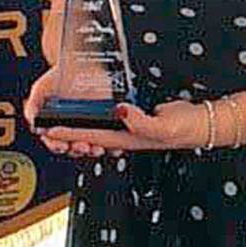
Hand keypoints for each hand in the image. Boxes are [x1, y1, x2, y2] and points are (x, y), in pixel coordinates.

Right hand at [23, 68, 109, 158]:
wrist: (79, 62)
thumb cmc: (58, 77)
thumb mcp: (41, 90)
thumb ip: (33, 107)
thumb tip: (34, 125)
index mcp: (57, 127)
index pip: (55, 143)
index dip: (58, 146)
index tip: (62, 145)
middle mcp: (74, 130)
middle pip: (75, 148)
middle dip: (78, 150)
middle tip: (83, 147)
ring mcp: (91, 128)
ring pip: (93, 147)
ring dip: (95, 151)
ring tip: (97, 148)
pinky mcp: (107, 123)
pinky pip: (112, 140)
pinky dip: (113, 146)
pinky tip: (114, 146)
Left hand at [40, 99, 208, 156]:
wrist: (202, 123)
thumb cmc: (184, 128)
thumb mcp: (165, 127)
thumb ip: (142, 122)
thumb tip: (119, 111)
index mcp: (127, 139)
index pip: (92, 135)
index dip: (70, 132)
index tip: (50, 127)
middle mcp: (124, 134)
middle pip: (89, 134)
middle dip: (67, 132)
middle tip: (43, 124)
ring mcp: (129, 126)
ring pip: (97, 127)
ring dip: (78, 124)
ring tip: (57, 118)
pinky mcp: (135, 115)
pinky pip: (109, 116)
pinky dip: (94, 113)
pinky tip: (86, 107)